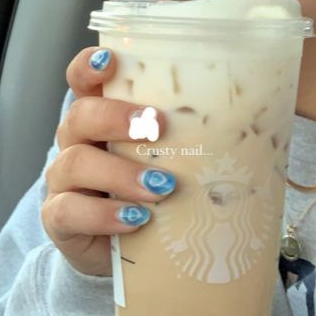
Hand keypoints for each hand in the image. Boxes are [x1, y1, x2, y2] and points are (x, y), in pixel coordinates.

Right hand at [42, 48, 170, 276]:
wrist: (133, 254)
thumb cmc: (157, 194)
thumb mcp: (170, 159)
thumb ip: (189, 138)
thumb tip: (255, 121)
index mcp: (100, 120)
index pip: (82, 81)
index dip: (88, 67)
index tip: (110, 60)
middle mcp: (77, 143)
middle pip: (79, 116)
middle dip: (116, 117)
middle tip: (156, 127)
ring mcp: (64, 182)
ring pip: (75, 163)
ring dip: (120, 173)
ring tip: (161, 187)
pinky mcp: (59, 219)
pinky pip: (68, 211)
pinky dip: (104, 215)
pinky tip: (136, 218)